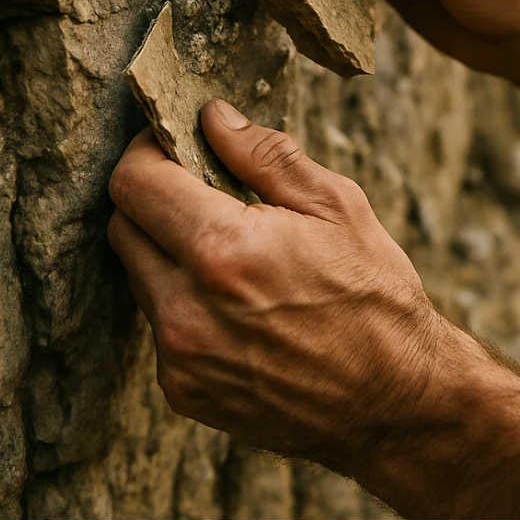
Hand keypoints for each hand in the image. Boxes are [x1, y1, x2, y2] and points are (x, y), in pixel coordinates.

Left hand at [107, 101, 448, 469]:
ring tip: (232, 251)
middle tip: (205, 191)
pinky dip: (183, 300)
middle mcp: (186, 309)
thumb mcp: (337, 206)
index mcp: (223, 250)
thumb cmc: (375, 297)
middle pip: (124, 225)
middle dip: (154, 197)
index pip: (134, 182)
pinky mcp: (183, 391)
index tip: (174, 143)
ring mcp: (180, 357)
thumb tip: (214, 117)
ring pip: (138, 275)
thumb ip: (266, 155)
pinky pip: (159, 323)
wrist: (395, 402)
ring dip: (168, 249)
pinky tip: (236, 301)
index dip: (149, 150)